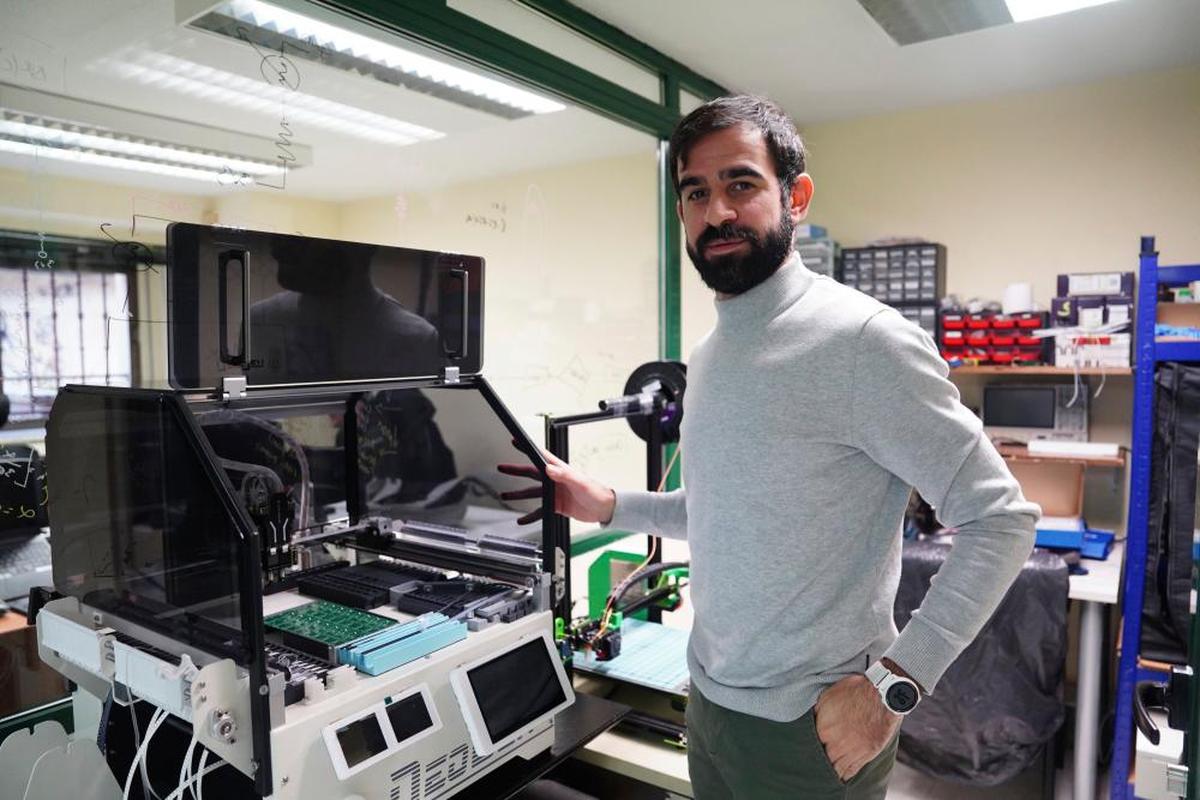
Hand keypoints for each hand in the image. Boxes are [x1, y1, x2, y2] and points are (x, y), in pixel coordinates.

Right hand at [498, 448, 615, 525]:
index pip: (541, 456)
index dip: (528, 448)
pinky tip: (521, 519)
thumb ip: (564, 475)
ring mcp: (554, 493)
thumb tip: (549, 468)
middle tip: (502, 467)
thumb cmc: (596, 492)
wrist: (604, 509)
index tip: (515, 441)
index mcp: (560, 470)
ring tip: (505, 495)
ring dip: (518, 494)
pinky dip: (530, 515)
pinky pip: (539, 511)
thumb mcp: (579, 482)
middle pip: (531, 473)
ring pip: (532, 492)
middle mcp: (555, 480)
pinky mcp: (556, 506)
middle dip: (516, 470)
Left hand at [814, 673, 900, 781]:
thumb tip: (811, 718)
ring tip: (827, 771)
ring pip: (835, 767)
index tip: (810, 748)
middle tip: (817, 762)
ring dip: (831, 769)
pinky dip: (845, 775)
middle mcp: (834, 743)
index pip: (811, 743)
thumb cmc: (856, 691)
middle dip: (820, 759)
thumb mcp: (829, 696)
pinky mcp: (864, 755)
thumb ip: (818, 712)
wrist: (882, 697)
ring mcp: (850, 751)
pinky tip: (841, 776)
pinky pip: (850, 770)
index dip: (812, 745)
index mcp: (823, 728)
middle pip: (822, 757)